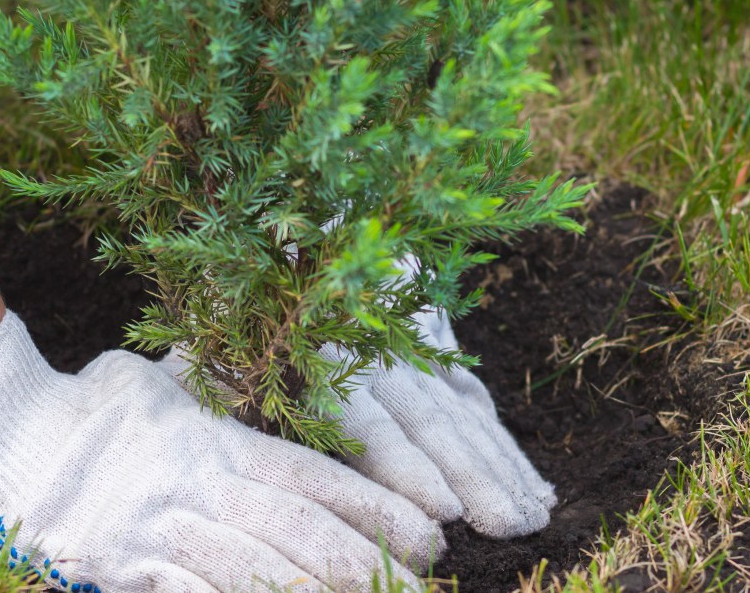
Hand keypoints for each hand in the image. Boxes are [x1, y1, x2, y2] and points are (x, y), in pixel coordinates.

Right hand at [0, 311, 442, 592]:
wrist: (3, 438)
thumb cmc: (91, 406)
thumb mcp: (163, 382)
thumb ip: (219, 392)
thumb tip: (263, 370)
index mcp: (215, 439)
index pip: (313, 477)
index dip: (375, 507)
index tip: (425, 531)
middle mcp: (197, 485)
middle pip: (295, 529)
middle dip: (363, 560)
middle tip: (421, 579)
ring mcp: (160, 530)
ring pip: (254, 569)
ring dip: (314, 590)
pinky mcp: (124, 569)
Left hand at [159, 309, 555, 539]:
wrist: (299, 221)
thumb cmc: (241, 307)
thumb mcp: (214, 352)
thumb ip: (225, 399)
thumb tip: (223, 452)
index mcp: (323, 362)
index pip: (371, 422)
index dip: (408, 467)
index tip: (445, 512)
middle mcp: (377, 358)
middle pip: (433, 425)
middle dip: (476, 479)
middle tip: (510, 529)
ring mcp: (414, 353)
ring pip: (465, 417)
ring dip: (502, 469)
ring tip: (534, 518)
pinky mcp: (438, 352)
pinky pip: (478, 404)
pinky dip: (507, 448)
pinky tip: (536, 489)